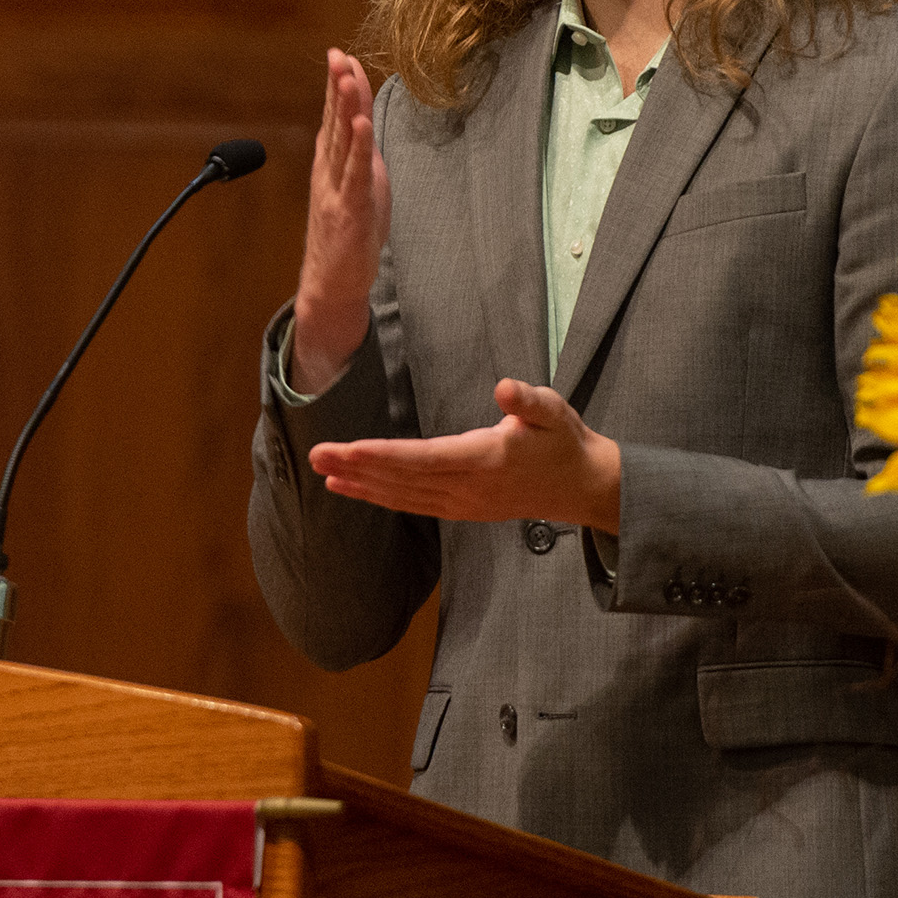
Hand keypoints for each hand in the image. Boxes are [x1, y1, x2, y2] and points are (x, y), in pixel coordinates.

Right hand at [289, 48, 389, 393]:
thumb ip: (356, 158)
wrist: (331, 286)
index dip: (338, 88)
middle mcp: (330, 173)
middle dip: (337, 87)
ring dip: (344, 107)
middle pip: (335, 122)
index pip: (335, 119)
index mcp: (332, 167)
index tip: (341, 55)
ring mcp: (337, 190)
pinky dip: (359, 147)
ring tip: (347, 77)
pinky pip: (355, 174)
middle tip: (337, 55)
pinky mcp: (350, 210)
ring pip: (342, 142)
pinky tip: (361, 124)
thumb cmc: (346, 239)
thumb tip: (362, 125)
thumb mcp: (355, 190)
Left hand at [310, 379, 621, 531]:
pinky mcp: (461, 510)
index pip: (423, 458)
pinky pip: (412, 505)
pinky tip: (354, 489)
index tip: (348, 449)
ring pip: (402, 497)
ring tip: (324, 472)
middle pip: (402, 479)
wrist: (583, 487)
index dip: (383, 455)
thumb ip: (529, 401)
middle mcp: (468, 488)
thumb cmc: (564, 441)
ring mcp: (463, 504)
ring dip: (361, 485)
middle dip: (356, 468)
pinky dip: (380, 497)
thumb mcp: (555, 411)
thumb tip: (504, 388)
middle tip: (315, 455)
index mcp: (485, 459)